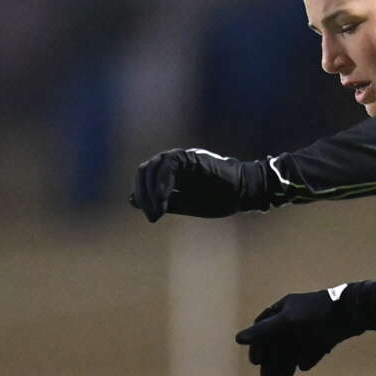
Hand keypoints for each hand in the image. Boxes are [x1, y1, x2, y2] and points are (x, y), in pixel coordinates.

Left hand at [128, 148, 243, 220]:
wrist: (242, 192)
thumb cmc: (218, 199)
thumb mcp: (185, 204)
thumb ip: (162, 201)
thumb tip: (133, 201)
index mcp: (171, 173)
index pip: (146, 179)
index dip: (143, 197)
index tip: (152, 217)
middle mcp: (173, 162)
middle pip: (145, 171)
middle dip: (145, 195)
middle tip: (152, 215)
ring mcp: (181, 158)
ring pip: (153, 167)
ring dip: (152, 191)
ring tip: (158, 210)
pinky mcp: (190, 158)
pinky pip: (168, 166)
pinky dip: (162, 182)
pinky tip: (165, 199)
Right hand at [235, 290, 349, 375]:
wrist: (353, 312)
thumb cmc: (316, 315)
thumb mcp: (287, 322)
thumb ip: (264, 331)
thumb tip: (238, 338)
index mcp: (283, 309)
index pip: (263, 327)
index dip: (258, 345)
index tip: (256, 362)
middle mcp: (294, 317)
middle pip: (278, 341)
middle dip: (272, 360)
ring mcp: (310, 327)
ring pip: (293, 348)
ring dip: (285, 365)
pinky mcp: (325, 336)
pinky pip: (311, 350)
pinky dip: (306, 359)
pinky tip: (302, 369)